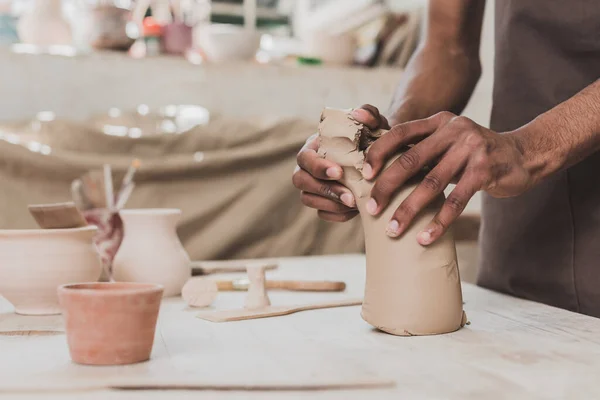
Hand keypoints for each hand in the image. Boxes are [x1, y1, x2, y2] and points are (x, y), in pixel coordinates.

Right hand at [292, 105, 388, 221]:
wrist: (381, 158)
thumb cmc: (372, 136)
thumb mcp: (373, 123)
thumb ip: (368, 113)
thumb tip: (359, 114)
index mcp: (314, 147)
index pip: (305, 158)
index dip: (318, 167)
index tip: (339, 172)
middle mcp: (308, 167)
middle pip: (300, 181)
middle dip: (323, 189)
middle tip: (349, 196)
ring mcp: (313, 187)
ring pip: (308, 199)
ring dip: (330, 204)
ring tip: (354, 203)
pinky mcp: (323, 203)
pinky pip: (322, 214)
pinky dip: (337, 215)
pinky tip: (355, 211)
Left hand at [362, 111, 532, 244]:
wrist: (524, 154)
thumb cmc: (476, 155)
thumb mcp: (450, 143)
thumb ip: (424, 150)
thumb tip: (382, 174)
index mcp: (439, 122)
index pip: (400, 132)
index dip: (379, 152)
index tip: (365, 175)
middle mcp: (454, 130)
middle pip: (411, 160)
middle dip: (387, 186)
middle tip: (371, 208)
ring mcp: (471, 149)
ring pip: (431, 183)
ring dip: (409, 210)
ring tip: (393, 230)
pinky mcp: (485, 171)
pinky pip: (456, 201)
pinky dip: (439, 222)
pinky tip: (425, 238)